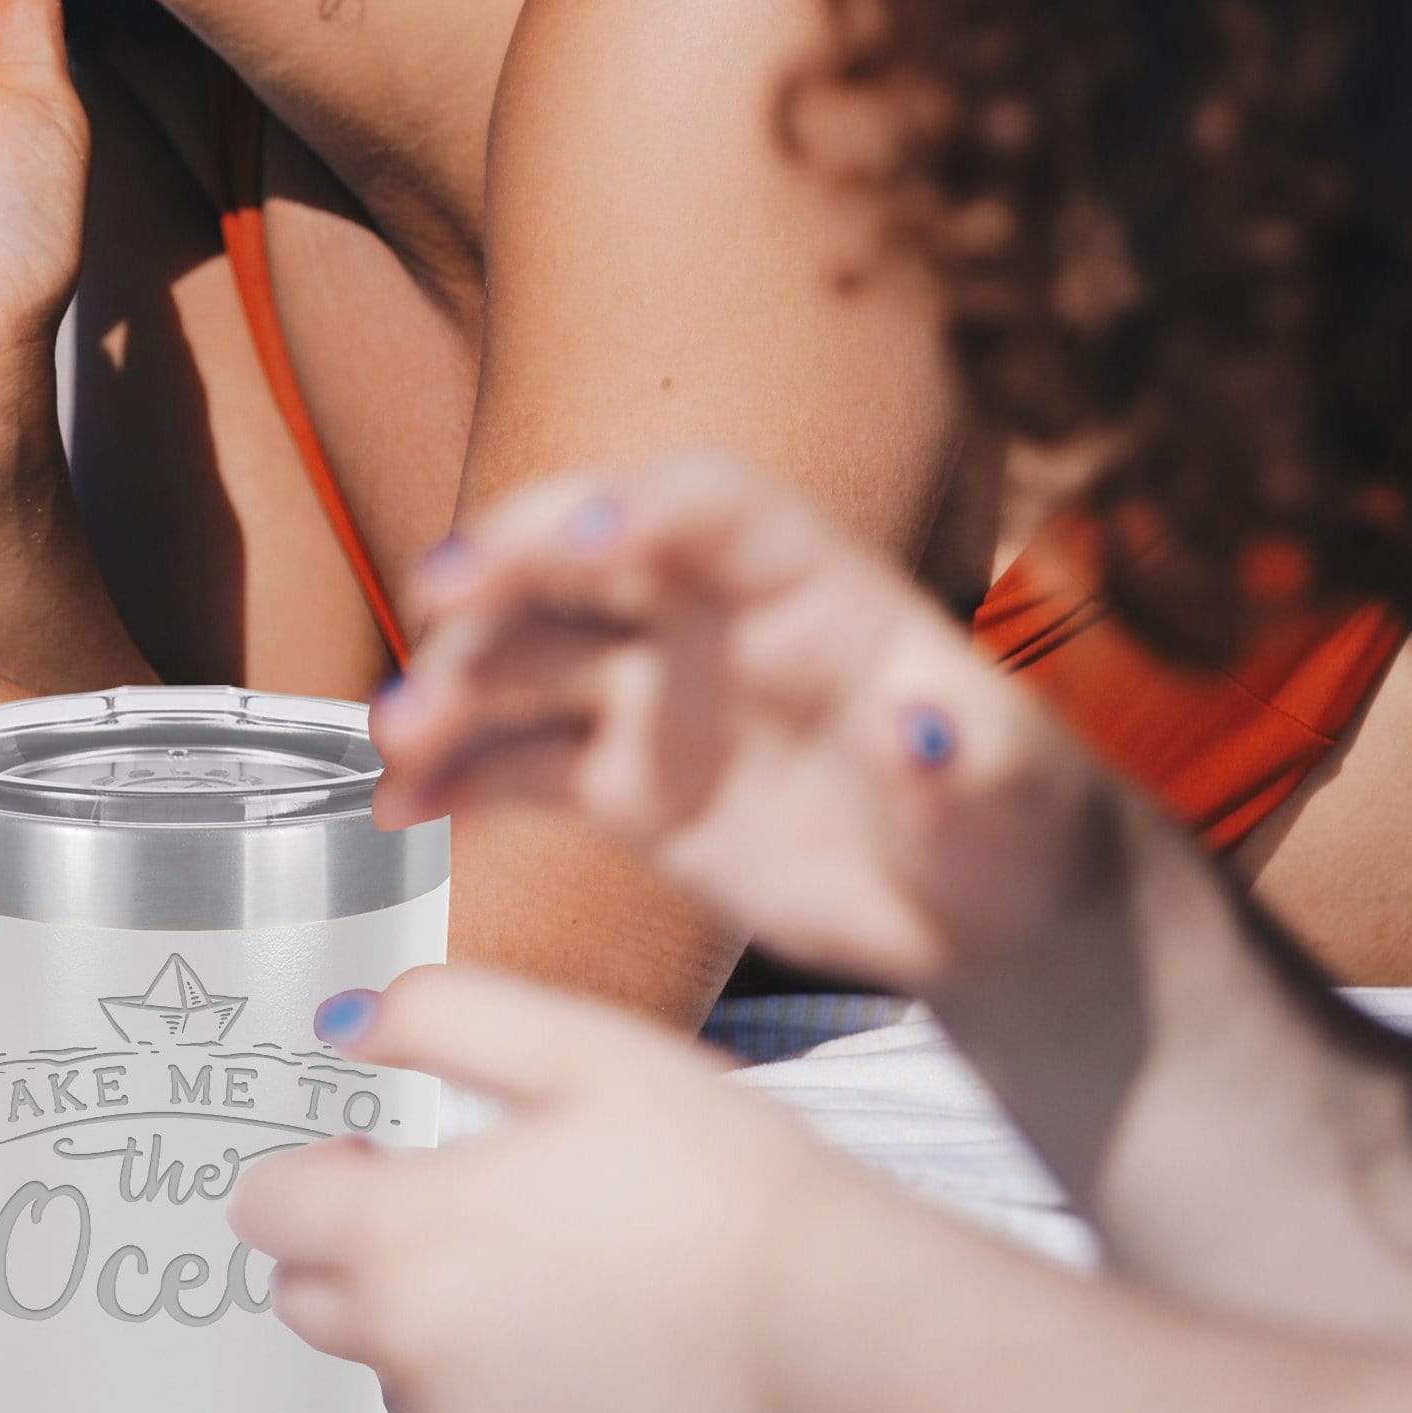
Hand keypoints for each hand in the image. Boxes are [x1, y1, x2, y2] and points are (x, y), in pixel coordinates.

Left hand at [232, 967, 877, 1412]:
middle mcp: (413, 1353)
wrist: (828, 1320)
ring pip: (402, 1373)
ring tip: (562, 1276)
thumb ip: (439, 1014)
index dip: (315, 1170)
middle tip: (475, 1211)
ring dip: (442, 1327)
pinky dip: (507, 1401)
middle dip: (364, 1251)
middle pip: (312, 1299)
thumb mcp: (576, 1044)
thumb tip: (346, 1023)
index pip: (265, 1209)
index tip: (378, 1157)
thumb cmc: (718, 1182)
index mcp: (403, 1234)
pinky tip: (591, 1348)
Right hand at [378, 451, 1115, 989]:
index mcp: (811, 585)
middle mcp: (714, 619)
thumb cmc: (1013, 822)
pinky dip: (456, 778)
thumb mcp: (1012, 794)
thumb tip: (927, 726)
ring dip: (458, 679)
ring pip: (534, 658)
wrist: (980, 908)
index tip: (593, 538)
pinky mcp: (628, 783)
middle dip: (510, 560)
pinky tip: (401, 807)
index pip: (712, 506)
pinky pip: (519, 763)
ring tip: (398, 737)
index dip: (647, 504)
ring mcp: (661, 697)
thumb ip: (969, 758)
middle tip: (439, 597)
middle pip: (590, 554)